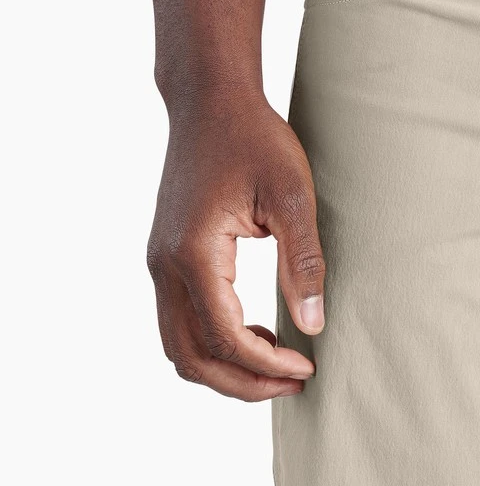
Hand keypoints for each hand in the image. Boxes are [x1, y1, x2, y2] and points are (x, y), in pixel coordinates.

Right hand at [146, 94, 325, 400]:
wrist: (211, 103)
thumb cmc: (255, 140)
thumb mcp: (292, 197)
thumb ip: (302, 262)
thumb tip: (313, 324)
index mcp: (193, 255)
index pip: (224, 337)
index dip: (267, 364)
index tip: (308, 366)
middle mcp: (164, 266)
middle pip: (191, 357)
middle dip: (243, 382)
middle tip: (296, 381)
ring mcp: (159, 264)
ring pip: (178, 345)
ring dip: (226, 367)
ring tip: (279, 363)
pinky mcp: (166, 259)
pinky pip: (180, 322)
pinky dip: (213, 342)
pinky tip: (258, 330)